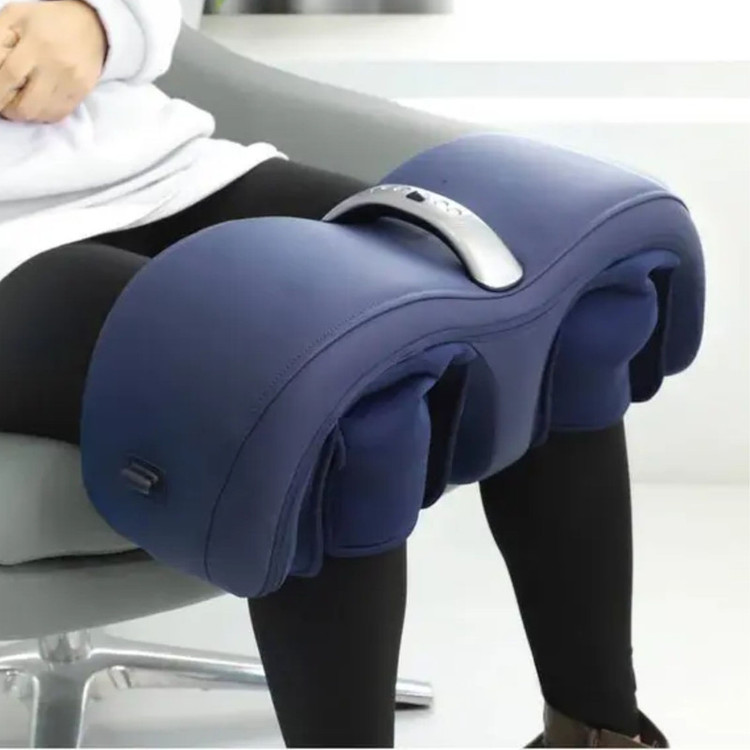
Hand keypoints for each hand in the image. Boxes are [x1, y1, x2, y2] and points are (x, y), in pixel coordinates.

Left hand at [0, 1, 107, 123]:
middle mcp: (57, 66)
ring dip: (28, 113)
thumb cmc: (46, 21)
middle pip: (28, 106)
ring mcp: (72, 83)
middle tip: (6, 103)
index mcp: (37, 43)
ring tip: (22, 101)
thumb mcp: (16, 17)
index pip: (10, 75)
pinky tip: (39, 104)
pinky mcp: (83, 92)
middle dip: (11, 110)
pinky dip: (44, 114)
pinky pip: (59, 114)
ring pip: (43, 114)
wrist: (89, 27)